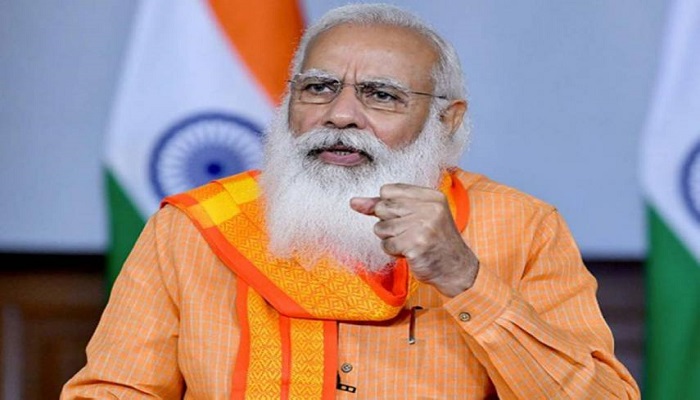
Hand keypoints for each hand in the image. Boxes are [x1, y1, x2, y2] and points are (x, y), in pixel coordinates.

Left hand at [350, 183, 478, 296]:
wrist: (456, 268)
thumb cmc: (434, 241)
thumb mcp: (416, 216)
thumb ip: (384, 205)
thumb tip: (354, 201)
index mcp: (431, 196)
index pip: (388, 190)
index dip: (386, 205)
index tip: (400, 217)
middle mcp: (429, 208)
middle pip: (382, 208)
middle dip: (388, 224)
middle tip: (408, 232)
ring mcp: (423, 226)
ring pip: (381, 228)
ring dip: (390, 239)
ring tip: (409, 243)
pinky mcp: (416, 245)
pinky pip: (386, 245)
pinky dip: (393, 251)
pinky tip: (409, 253)